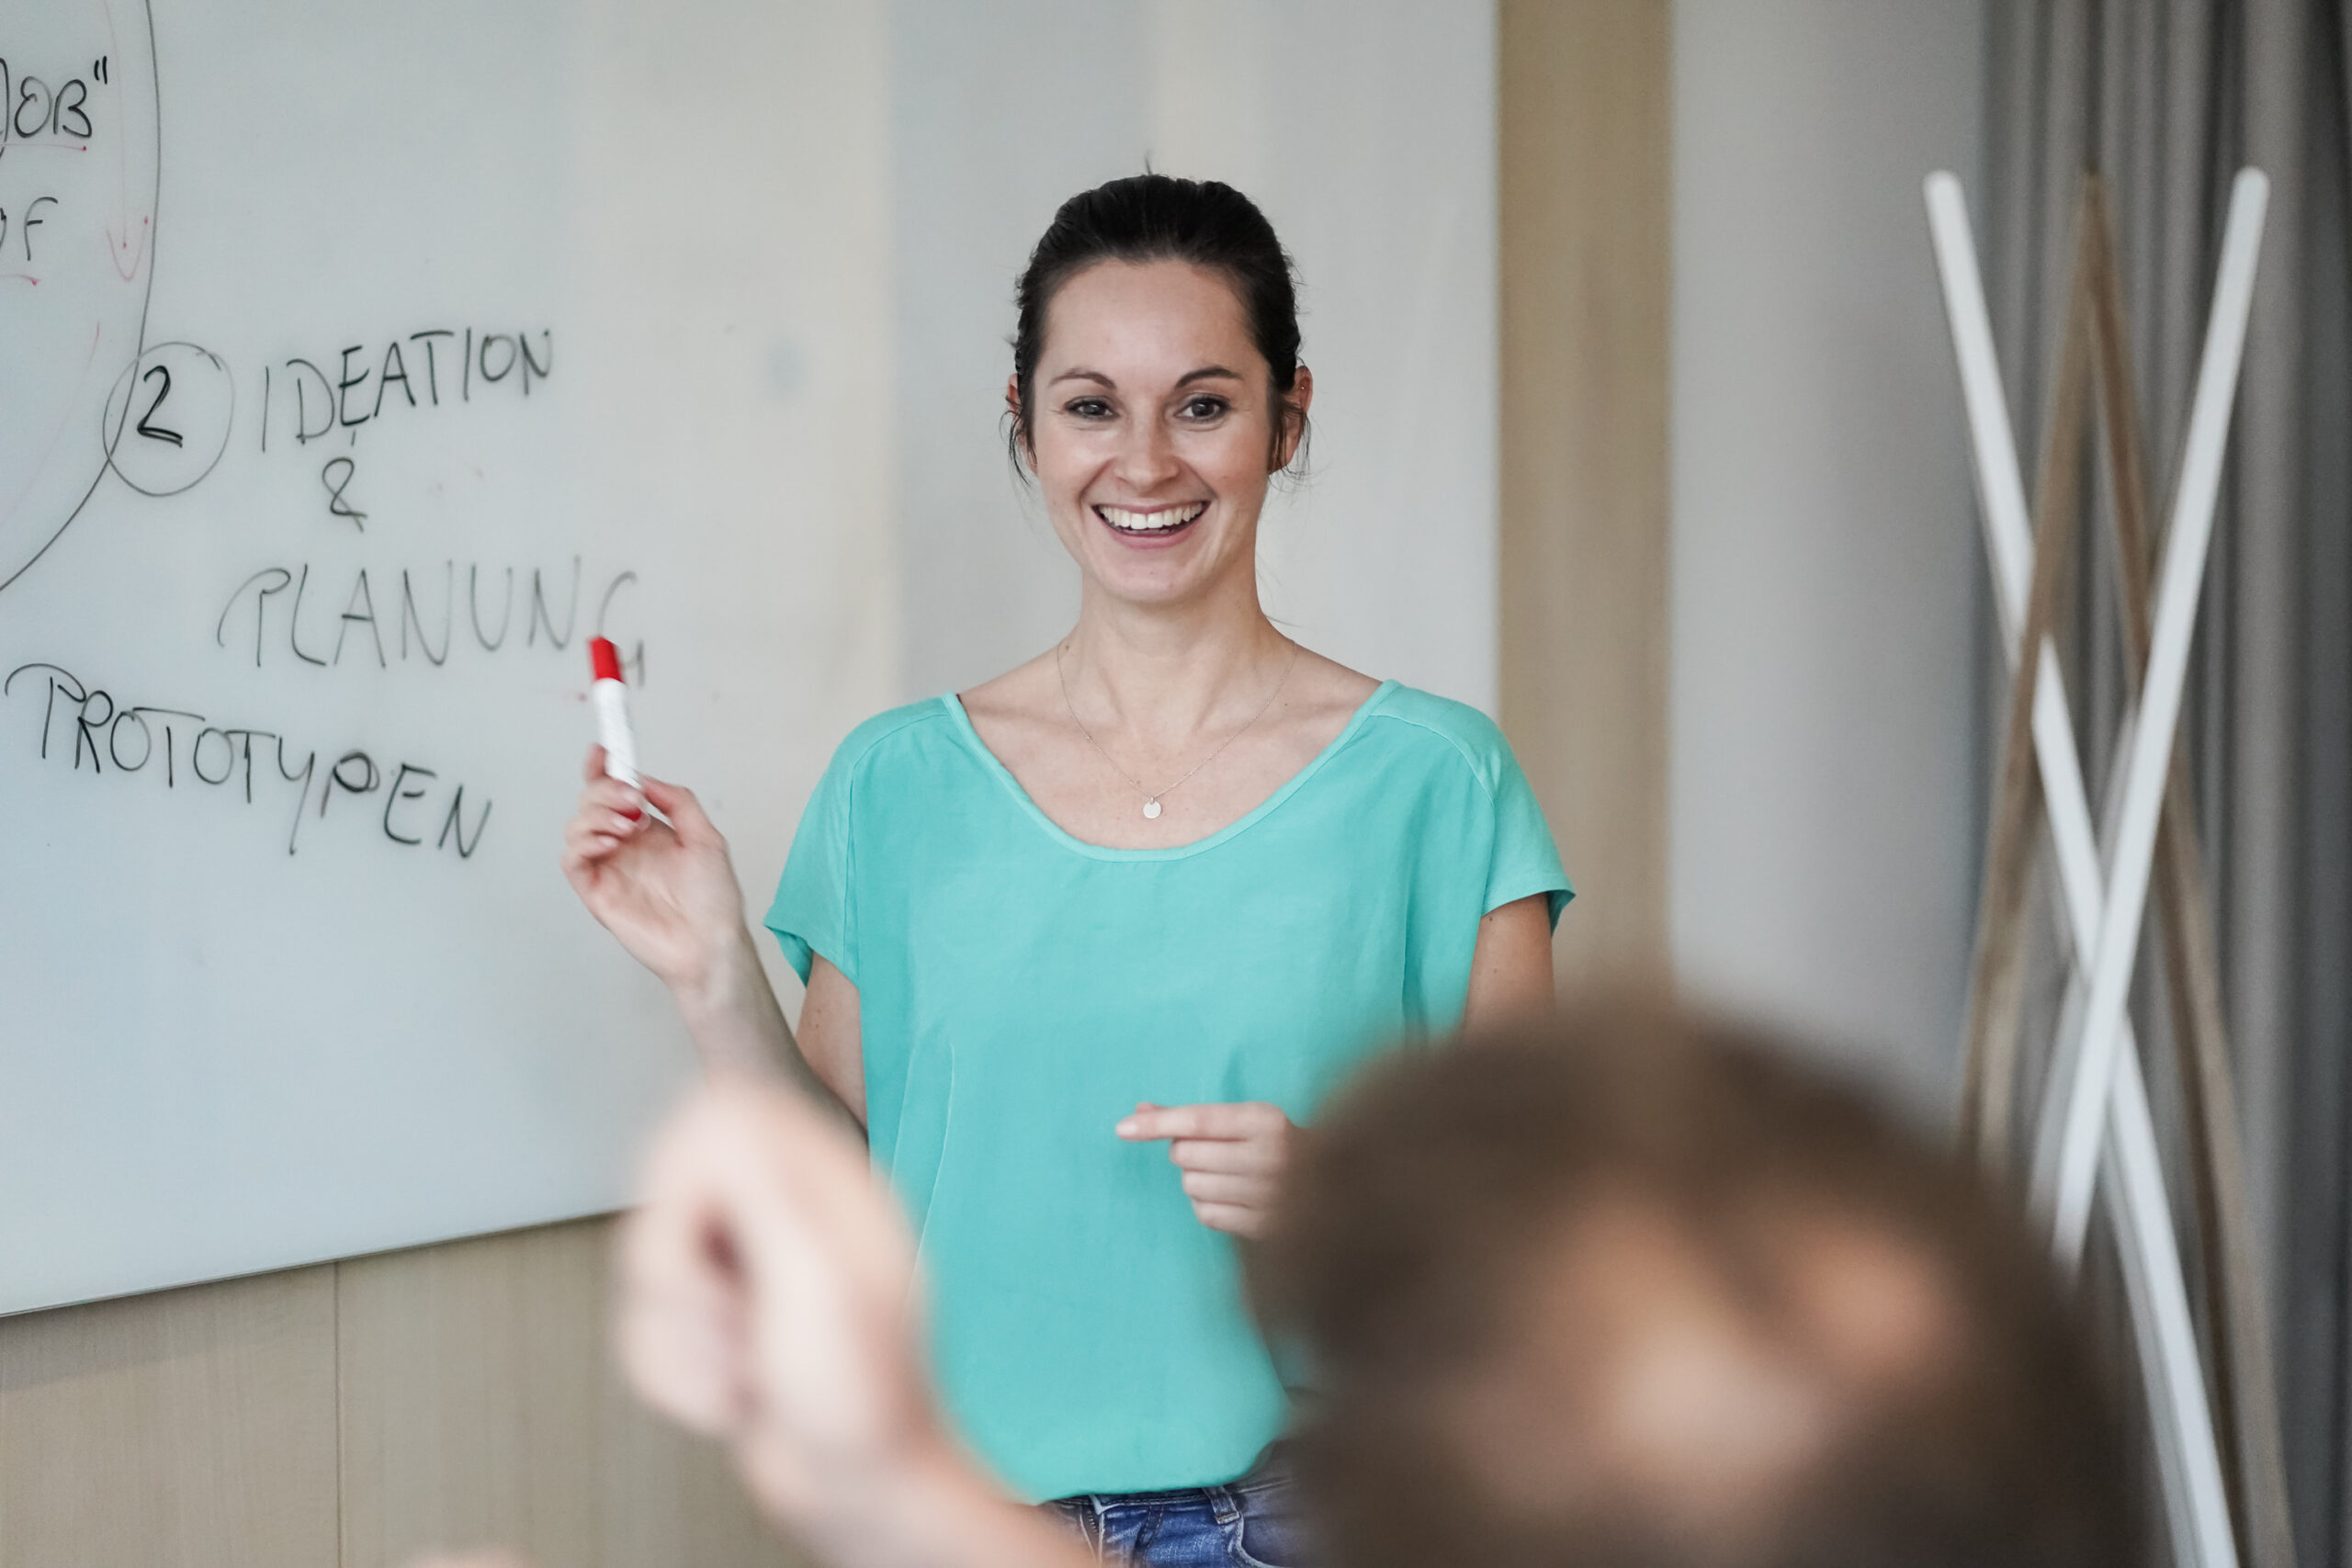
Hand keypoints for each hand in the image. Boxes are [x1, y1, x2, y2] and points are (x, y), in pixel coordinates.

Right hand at [560, 746, 751, 996]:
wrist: (709, 942)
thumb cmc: (713, 899)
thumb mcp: (706, 837)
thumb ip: (677, 801)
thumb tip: (645, 778)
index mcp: (647, 830)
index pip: (613, 793)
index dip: (602, 770)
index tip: (602, 752)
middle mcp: (623, 846)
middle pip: (590, 802)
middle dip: (605, 790)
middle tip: (630, 799)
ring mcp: (608, 868)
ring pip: (576, 826)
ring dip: (596, 815)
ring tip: (627, 826)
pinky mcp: (596, 891)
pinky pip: (571, 860)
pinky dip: (583, 843)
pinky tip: (610, 844)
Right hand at [615, 1080, 943, 1529]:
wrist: (854, 1489)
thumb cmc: (864, 1398)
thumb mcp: (821, 1280)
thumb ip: (768, 1188)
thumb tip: (724, 1106)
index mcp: (820, 1185)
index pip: (719, 1115)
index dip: (687, 1173)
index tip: (705, 1232)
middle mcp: (779, 1218)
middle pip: (661, 1195)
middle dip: (681, 1279)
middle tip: (736, 1315)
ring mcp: (743, 1271)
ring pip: (643, 1268)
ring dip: (685, 1341)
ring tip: (747, 1365)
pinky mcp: (712, 1321)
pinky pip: (641, 1327)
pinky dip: (675, 1375)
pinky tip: (735, 1392)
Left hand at [1117, 1101, 1298, 1236]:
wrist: (1332, 1181)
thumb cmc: (1269, 1143)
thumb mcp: (1239, 1118)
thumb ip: (1187, 1115)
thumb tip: (1136, 1112)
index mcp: (1266, 1120)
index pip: (1198, 1120)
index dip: (1156, 1124)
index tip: (1122, 1128)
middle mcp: (1271, 1156)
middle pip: (1186, 1154)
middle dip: (1184, 1151)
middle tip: (1209, 1150)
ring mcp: (1269, 1196)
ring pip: (1191, 1185)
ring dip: (1195, 1179)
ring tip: (1223, 1173)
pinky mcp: (1264, 1226)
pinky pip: (1204, 1214)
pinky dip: (1205, 1203)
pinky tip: (1227, 1195)